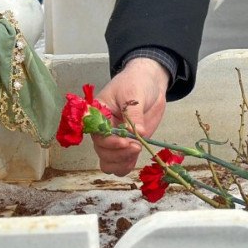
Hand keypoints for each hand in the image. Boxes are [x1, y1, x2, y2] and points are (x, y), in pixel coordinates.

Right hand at [90, 57, 169, 175]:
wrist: (149, 82)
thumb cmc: (137, 82)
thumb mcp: (134, 93)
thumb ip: (134, 113)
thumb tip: (139, 133)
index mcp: (98, 114)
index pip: (98, 134)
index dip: (110, 142)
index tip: (126, 142)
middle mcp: (103, 130)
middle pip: (102, 151)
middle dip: (118, 153)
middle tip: (136, 146)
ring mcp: (114, 140)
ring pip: (108, 162)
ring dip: (121, 162)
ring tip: (136, 151)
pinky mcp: (127, 146)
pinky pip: (121, 164)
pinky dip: (126, 165)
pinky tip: (135, 157)